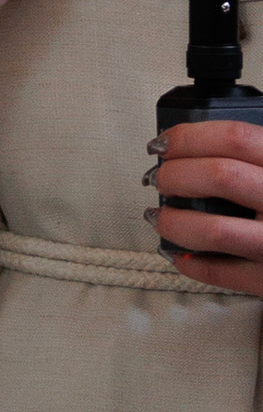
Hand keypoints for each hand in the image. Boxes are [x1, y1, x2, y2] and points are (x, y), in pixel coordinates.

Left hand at [153, 117, 262, 294]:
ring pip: (214, 230)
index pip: (236, 138)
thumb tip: (198, 142)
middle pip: (220, 176)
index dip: (190, 137)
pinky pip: (222, 275)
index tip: (164, 143)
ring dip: (174, 222)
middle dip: (175, 175)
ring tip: (160, 217)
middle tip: (160, 178)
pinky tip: (179, 253)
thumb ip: (257, 156)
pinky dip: (191, 263)